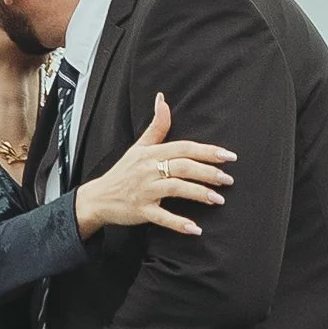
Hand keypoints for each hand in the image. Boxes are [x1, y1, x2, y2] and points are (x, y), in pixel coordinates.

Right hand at [76, 93, 235, 238]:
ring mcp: (144, 191)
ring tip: (218, 199)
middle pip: (182, 167)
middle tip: (228, 179)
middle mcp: (148, 170)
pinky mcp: (141, 210)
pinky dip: (178, 223)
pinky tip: (195, 229)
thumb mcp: (138, 147)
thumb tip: (163, 99)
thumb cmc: (122, 172)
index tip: (229, 156)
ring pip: (175, 188)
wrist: (98, 198)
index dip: (207, 151)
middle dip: (208, 172)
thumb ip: (156, 126)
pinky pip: (162, 217)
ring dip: (198, 193)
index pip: (183, 148)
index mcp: (151, 153)